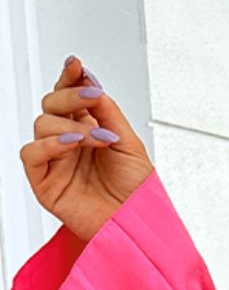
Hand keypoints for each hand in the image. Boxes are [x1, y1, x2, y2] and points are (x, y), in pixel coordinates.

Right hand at [20, 56, 154, 243]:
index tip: (76, 64)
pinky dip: (50, 144)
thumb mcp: (130, 143)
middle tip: (93, 97)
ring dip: (70, 124)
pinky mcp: (44, 181)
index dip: (70, 77)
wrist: (137, 225)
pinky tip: (73, 145)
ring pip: (41, 123)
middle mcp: (69, 142)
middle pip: (51, 103)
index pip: (71, 96)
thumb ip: (108, 112)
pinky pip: (31, 153)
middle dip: (70, 94)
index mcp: (90, 130)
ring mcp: (56, 161)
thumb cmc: (137, 194)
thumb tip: (91, 82)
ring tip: (96, 138)